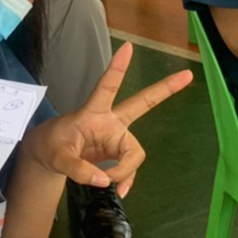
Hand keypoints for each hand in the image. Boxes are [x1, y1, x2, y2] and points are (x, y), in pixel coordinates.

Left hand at [23, 44, 193, 196]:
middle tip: (188, 74)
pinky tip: (119, 190)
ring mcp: (117, 136)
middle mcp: (110, 122)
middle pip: (142, 104)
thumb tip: (104, 181)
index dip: (117, 69)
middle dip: (164, 90)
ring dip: (123, 172)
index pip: (106, 87)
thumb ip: (78, 169)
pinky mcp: (119, 152)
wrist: (49, 157)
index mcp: (93, 113)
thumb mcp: (57, 157)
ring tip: (105, 183)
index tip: (127, 47)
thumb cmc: (51, 146)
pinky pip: (130, 169)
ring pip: (135, 154)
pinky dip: (125, 180)